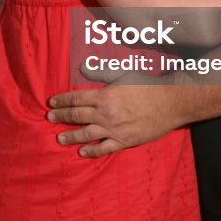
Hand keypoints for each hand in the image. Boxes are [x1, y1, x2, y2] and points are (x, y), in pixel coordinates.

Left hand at [47, 73, 182, 157]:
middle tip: (50, 118)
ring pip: (86, 134)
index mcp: (104, 95)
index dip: (62, 101)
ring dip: (71, 136)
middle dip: (61, 117)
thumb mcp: (123, 73)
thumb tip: (82, 68)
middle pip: (77, 116)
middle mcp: (106, 114)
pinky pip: (103, 148)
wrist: (170, 102)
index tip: (52, 102)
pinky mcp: (124, 141)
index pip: (76, 98)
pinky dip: (91, 151)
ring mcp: (114, 129)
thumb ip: (101, 72)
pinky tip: (82, 152)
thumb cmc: (147, 85)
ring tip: (59, 138)